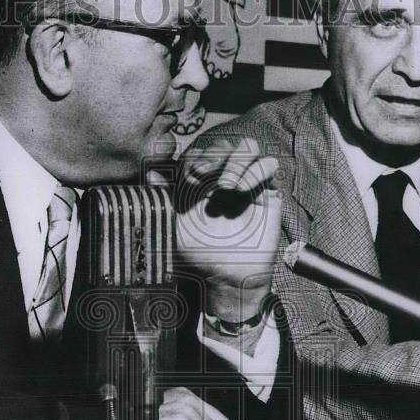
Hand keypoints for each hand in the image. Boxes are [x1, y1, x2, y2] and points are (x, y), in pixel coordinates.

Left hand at [173, 137, 281, 322]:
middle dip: (214, 154)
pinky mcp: (268, 192)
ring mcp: (248, 182)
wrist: (227, 274)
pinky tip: (244, 190)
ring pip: (248, 147)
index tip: (190, 176)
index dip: (196, 156)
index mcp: (203, 181)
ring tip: (228, 186)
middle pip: (224, 144)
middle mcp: (225, 177)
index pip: (201, 151)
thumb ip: (164, 198)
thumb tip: (151, 174)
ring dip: (236, 161)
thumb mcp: (174, 223)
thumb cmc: (198, 252)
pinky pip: (269, 165)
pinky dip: (256, 171)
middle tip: (206, 174)